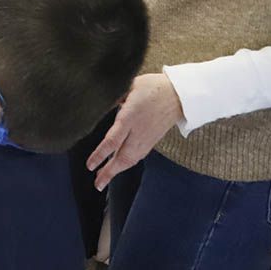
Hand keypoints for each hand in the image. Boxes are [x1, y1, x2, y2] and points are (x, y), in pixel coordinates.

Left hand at [87, 73, 184, 190]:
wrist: (180, 95)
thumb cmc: (152, 87)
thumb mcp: (130, 86)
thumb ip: (114, 97)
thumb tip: (97, 102)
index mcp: (130, 118)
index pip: (112, 140)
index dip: (100, 154)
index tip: (90, 165)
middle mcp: (139, 132)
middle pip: (123, 157)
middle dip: (109, 172)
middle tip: (97, 184)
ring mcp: (147, 138)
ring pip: (131, 159)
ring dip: (116, 171)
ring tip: (103, 180)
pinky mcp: (152, 140)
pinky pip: (137, 156)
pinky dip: (126, 164)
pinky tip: (118, 168)